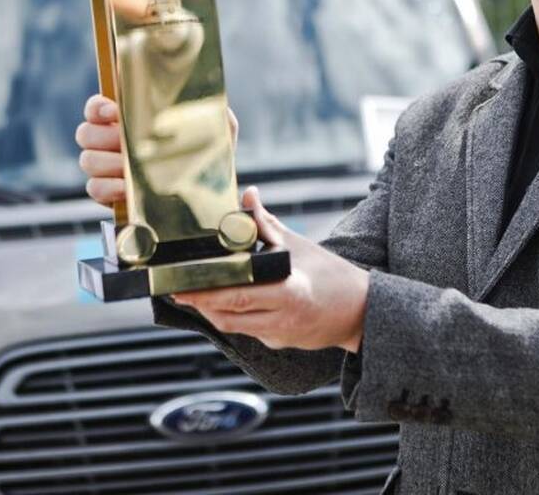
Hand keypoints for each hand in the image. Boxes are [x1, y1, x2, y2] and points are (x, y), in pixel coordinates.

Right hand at [75, 93, 238, 204]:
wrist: (205, 192)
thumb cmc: (205, 154)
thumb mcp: (215, 129)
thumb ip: (213, 111)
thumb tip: (214, 99)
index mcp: (128, 120)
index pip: (96, 108)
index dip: (97, 107)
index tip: (113, 111)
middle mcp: (111, 142)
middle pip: (85, 133)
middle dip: (104, 136)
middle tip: (125, 141)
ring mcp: (107, 168)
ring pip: (87, 160)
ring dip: (106, 162)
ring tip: (128, 166)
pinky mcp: (109, 193)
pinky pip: (94, 188)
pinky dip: (108, 187)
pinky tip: (127, 187)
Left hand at [171, 187, 369, 352]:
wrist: (361, 311)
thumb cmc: (331, 275)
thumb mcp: (299, 245)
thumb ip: (266, 223)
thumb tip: (247, 194)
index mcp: (288, 292)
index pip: (238, 295)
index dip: (206, 293)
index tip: (183, 286)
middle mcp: (282, 318)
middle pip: (229, 315)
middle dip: (200, 303)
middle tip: (177, 290)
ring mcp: (280, 336)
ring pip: (234, 327)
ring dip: (213, 311)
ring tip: (194, 294)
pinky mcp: (279, 344)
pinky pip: (248, 331)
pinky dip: (233, 317)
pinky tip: (223, 302)